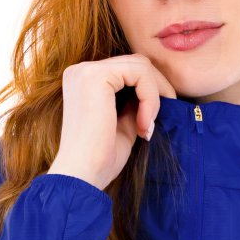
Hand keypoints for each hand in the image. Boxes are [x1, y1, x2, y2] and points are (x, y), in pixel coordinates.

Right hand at [48, 55, 180, 189]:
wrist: (82, 177)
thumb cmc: (101, 159)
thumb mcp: (123, 125)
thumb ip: (135, 104)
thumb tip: (158, 92)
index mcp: (84, 81)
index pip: (128, 71)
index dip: (149, 92)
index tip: (150, 124)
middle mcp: (80, 71)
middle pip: (136, 63)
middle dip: (157, 90)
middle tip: (157, 122)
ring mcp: (85, 71)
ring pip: (141, 65)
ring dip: (154, 97)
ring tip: (147, 126)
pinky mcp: (94, 75)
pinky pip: (140, 73)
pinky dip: (150, 98)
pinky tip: (143, 124)